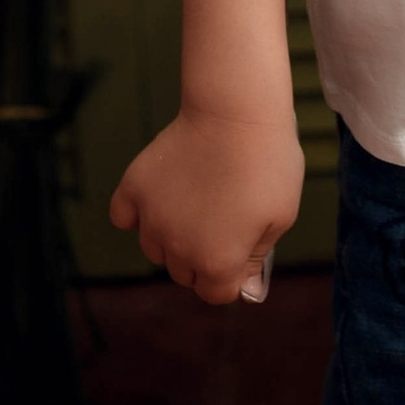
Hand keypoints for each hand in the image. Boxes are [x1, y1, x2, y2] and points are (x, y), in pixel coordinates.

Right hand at [110, 101, 302, 306]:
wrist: (237, 111)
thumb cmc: (267, 162)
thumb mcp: (281, 216)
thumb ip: (257, 257)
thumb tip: (244, 289)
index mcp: (217, 262)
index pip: (216, 293)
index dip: (232, 275)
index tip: (241, 249)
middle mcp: (178, 248)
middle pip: (184, 274)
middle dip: (203, 258)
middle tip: (222, 219)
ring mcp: (151, 219)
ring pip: (155, 249)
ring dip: (172, 237)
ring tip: (197, 201)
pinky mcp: (134, 188)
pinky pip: (123, 217)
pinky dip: (136, 214)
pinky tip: (160, 198)